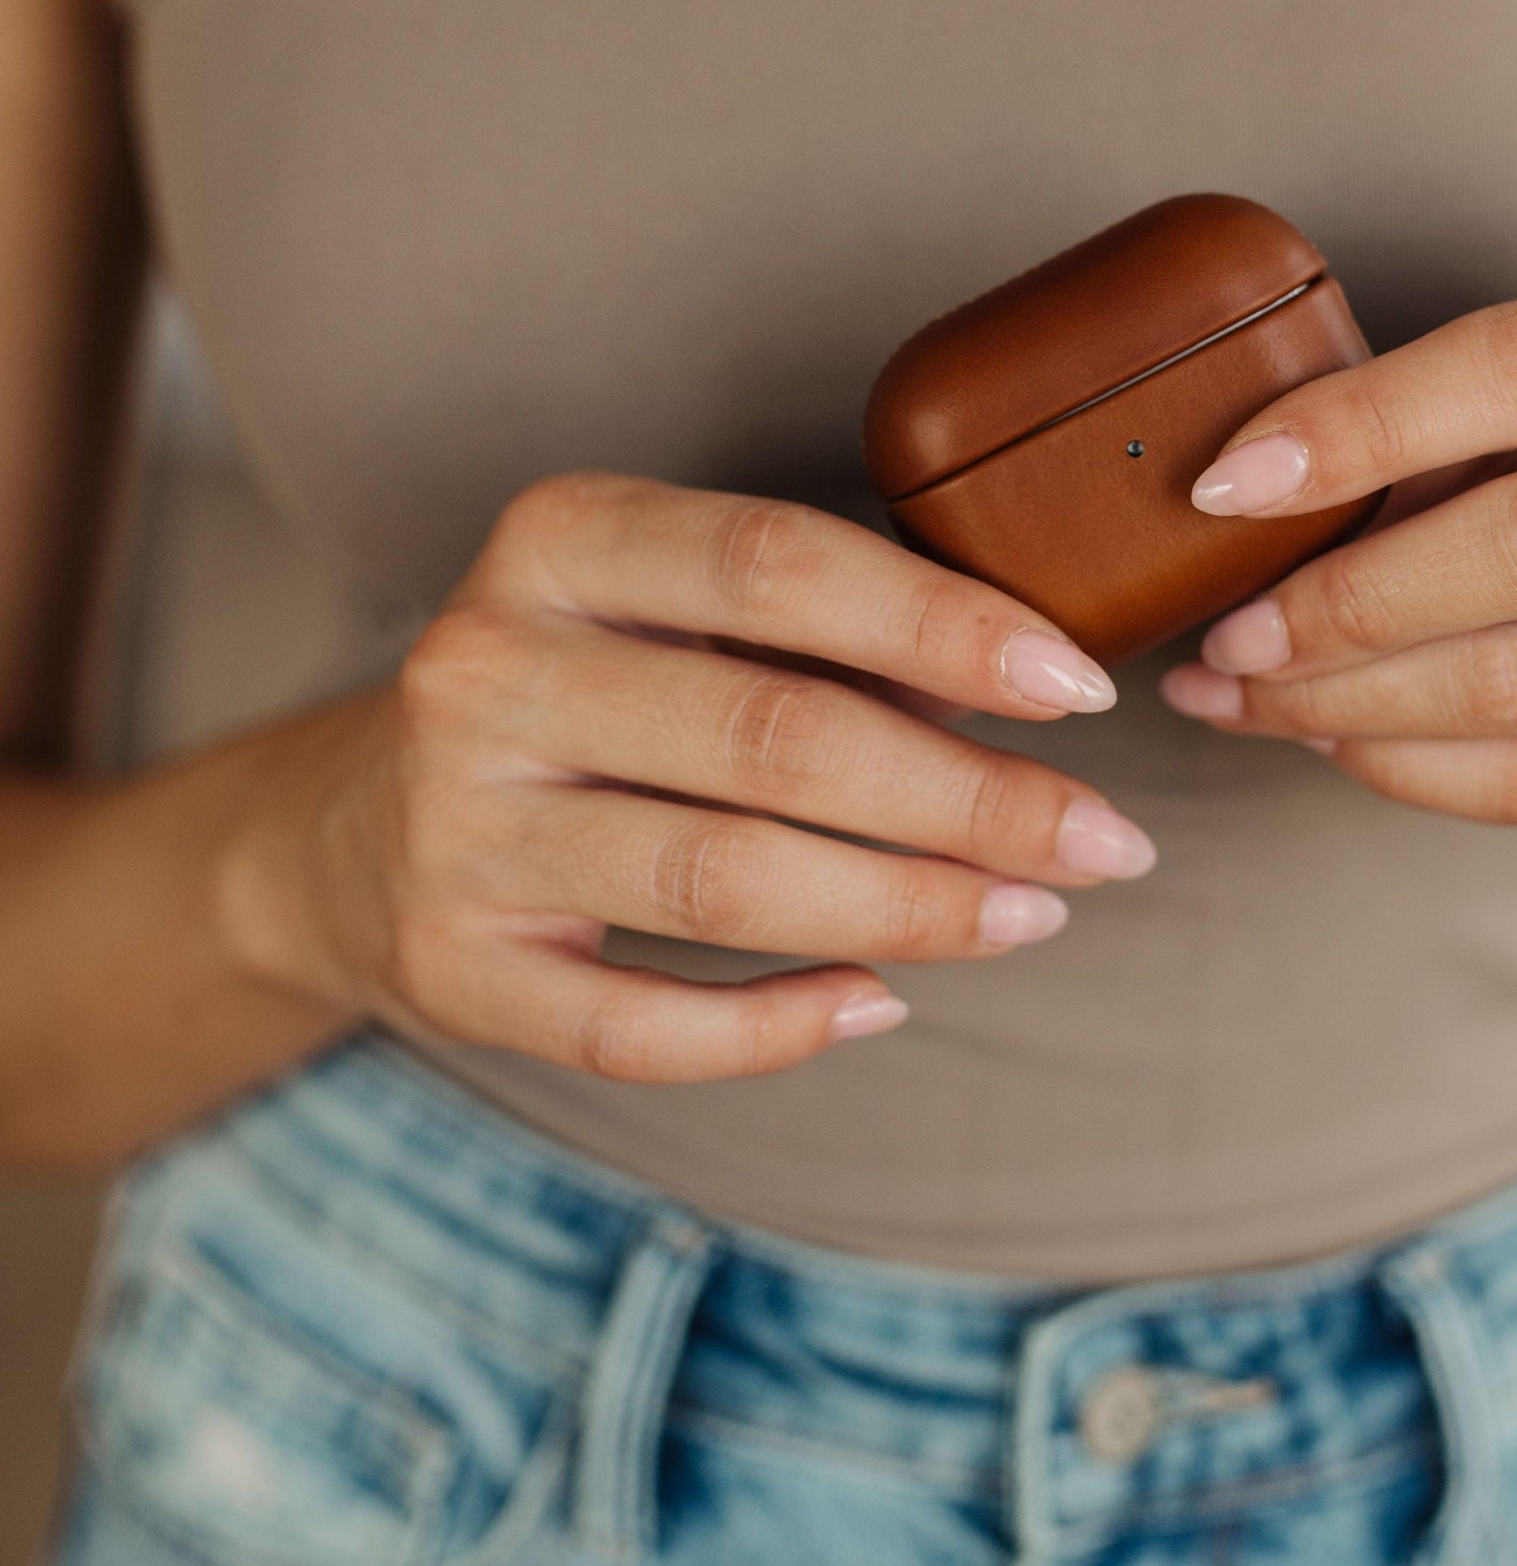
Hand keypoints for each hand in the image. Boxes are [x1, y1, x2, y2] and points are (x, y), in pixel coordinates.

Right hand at [227, 476, 1154, 1083]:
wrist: (358, 826)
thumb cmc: (592, 696)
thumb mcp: (672, 610)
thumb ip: (823, 629)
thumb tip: (1042, 688)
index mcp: (558, 539)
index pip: (776, 564)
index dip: (944, 626)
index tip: (1082, 690)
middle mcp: (486, 667)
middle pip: (772, 734)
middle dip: (970, 797)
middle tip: (1109, 843)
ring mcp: (454, 823)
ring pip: (719, 878)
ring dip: (906, 907)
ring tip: (1033, 918)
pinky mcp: (447, 965)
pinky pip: (637, 1026)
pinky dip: (776, 1025)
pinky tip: (878, 1001)